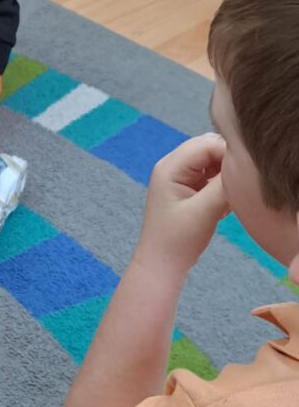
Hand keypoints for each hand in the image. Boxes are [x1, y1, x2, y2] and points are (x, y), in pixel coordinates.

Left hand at [135, 133, 229, 277]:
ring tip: (227, 197)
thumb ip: (223, 185)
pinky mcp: (188, 188)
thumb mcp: (204, 211)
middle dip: (228, 163)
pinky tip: (223, 203)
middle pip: (209, 148)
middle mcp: (172, 166)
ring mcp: (180, 176)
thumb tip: (242, 166)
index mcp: (170, 167)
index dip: (229, 154)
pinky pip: (211, 175)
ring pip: (212, 161)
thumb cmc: (177, 239)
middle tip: (237, 186)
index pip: (206, 144)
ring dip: (225, 175)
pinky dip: (222, 184)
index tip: (243, 175)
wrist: (163, 262)